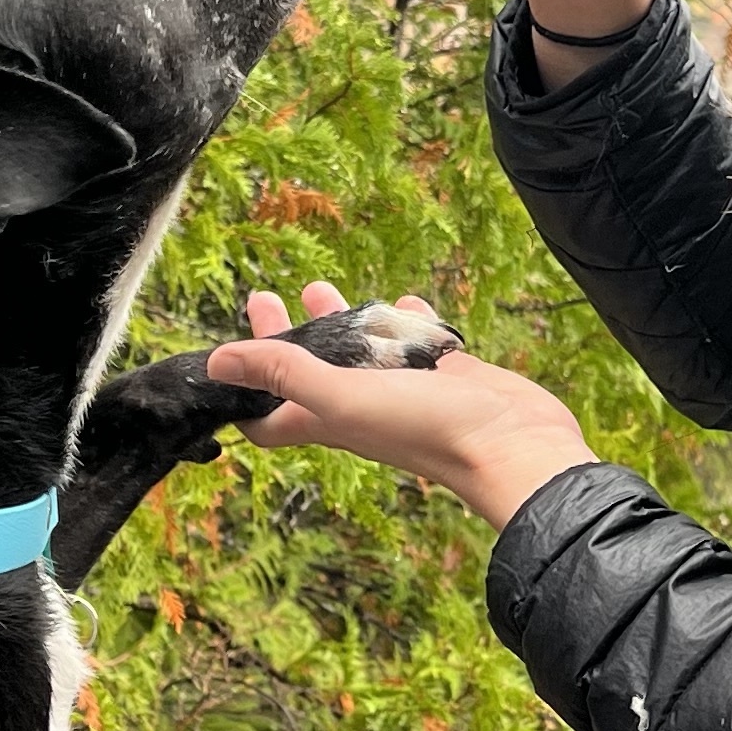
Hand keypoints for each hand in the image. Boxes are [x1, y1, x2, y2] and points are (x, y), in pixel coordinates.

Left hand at [207, 282, 597, 529]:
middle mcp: (362, 406)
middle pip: (308, 372)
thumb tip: (217, 363)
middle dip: (283, 334)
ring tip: (320, 286)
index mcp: (330, 418)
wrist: (514, 444)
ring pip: (361, 352)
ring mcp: (405, 389)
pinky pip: (416, 342)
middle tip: (265, 295)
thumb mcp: (344, 396)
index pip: (269, 415)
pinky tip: (404, 300)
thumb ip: (285, 375)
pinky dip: (405, 319)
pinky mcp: (445, 374)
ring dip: (340, 321)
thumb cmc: (428, 428)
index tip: (221, 359)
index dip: (242, 392)